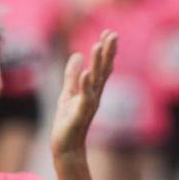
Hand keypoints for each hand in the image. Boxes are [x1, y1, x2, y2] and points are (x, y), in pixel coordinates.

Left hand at [51, 32, 116, 162]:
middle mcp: (94, 95)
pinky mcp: (79, 114)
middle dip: (107, 52)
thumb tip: (76, 54)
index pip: (102, 66)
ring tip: (98, 46)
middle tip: (113, 34)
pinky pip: (84, 98)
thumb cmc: (68, 121)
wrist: (66, 147)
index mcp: (92, 89)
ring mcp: (88, 104)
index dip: (105, 50)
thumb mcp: (68, 92)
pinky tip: (86, 73)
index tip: (109, 32)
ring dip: (97, 63)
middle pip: (103, 70)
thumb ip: (72, 75)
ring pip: (95, 80)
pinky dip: (85, 85)